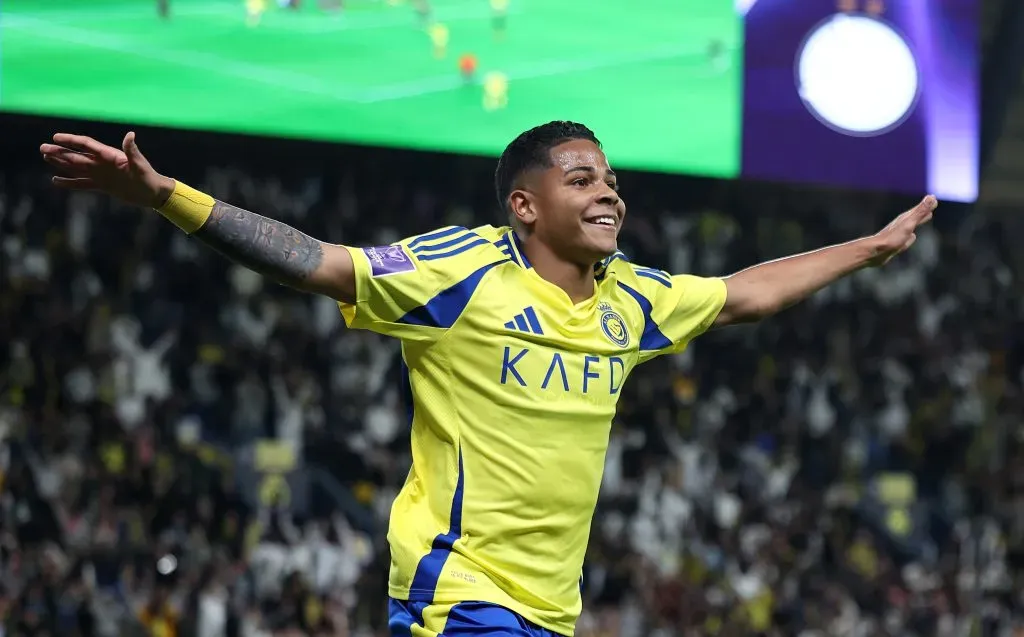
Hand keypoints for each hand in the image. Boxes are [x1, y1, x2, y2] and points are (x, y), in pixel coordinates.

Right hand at [39, 132, 174, 207]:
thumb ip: (132, 151)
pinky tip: (56, 180)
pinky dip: (69, 182)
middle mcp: (102, 163)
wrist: (153, 193)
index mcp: (109, 155)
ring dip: (61, 162)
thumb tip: (130, 135)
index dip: (71, 141)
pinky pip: (82, 183)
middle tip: (42, 148)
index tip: (56, 138)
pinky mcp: (102, 185)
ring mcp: (101, 174)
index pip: (87, 145)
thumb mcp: (140, 164)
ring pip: (77, 167)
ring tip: (45, 157)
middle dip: (60, 152)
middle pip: (77, 155)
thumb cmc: (148, 177)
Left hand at [866, 195, 936, 265]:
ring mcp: (897, 235)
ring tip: (923, 219)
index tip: (933, 198)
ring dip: (918, 222)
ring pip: (911, 226)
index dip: (927, 205)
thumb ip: (920, 212)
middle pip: (915, 216)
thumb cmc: (891, 238)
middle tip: (931, 206)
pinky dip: (911, 236)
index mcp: (904, 219)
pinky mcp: (894, 245)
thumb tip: (932, 197)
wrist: (873, 252)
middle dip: (923, 211)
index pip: (918, 209)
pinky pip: (906, 238)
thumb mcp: (909, 224)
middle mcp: (901, 225)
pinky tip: (911, 237)